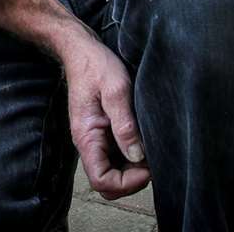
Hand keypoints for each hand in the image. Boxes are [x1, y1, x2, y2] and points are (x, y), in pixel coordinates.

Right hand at [63, 35, 148, 199]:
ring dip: (133, 170)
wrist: (82, 50)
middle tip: (152, 162)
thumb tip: (137, 157)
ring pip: (113, 173)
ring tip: (151, 150)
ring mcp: (95, 140)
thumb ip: (125, 125)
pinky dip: (132, 159)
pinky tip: (144, 142)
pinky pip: (116, 158)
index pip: (101, 181)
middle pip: (108, 184)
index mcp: (86, 137)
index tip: (147, 167)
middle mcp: (88, 144)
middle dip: (132, 181)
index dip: (127, 183)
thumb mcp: (115, 90)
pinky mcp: (103, 134)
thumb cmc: (96, 66)